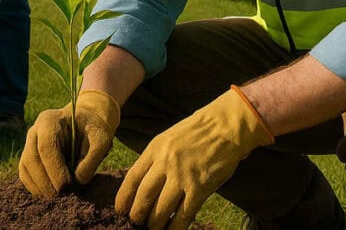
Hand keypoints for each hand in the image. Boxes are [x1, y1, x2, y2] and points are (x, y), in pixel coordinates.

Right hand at [19, 90, 119, 196]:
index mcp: (50, 120)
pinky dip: (35, 186)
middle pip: (31, 158)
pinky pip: (24, 173)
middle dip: (45, 181)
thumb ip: (92, 160)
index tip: (67, 186)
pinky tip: (50, 192)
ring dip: (39, 186)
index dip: (55, 169)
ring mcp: (29, 142)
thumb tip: (77, 180)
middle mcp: (35, 130)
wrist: (86, 124)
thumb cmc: (94, 130)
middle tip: (62, 194)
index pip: (46, 146)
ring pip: (25, 166)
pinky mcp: (29, 155)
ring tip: (57, 195)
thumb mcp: (101, 140)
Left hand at [115, 87, 273, 229]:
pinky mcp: (199, 188)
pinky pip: (183, 214)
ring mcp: (182, 176)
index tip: (120, 210)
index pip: (132, 178)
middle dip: (137, 214)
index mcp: (155, 149)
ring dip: (154, 224)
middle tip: (135, 223)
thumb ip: (156, 159)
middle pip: (143, 196)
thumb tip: (143, 183)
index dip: (123, 197)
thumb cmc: (197, 132)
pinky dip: (176, 227)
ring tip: (153, 229)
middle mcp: (165, 163)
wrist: (225, 126)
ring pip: (161, 209)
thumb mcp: (169, 139)